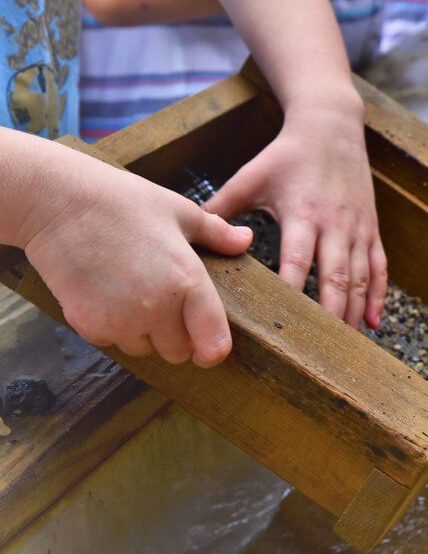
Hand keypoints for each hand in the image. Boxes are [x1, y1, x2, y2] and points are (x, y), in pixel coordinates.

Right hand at [21, 152, 251, 366]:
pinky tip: (106, 293)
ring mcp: (120, 320)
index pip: (213, 345)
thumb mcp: (179, 211)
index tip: (209, 343)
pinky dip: (112, 327)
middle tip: (164, 301)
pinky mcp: (88, 325)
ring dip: (144, 332)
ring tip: (132, 291)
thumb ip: (217, 234)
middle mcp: (156, 308)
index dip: (213, 348)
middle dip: (177, 335)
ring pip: (145, 349)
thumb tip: (245, 240)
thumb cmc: (123, 201)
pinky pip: (112, 341)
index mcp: (187, 282)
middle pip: (178, 352)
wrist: (56, 202)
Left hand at [204, 94, 387, 329]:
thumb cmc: (286, 154)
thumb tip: (189, 237)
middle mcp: (334, 224)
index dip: (292, 293)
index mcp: (302, 212)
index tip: (283, 324)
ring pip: (359, 279)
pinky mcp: (371, 229)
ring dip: (353, 314)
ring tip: (345, 348)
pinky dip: (377, 298)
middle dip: (329, 316)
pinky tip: (372, 324)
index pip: (297, 261)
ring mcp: (358, 228)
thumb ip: (222, 207)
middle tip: (320, 353)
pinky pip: (379, 269)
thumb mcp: (251, 176)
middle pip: (334, 278)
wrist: (331, 125)